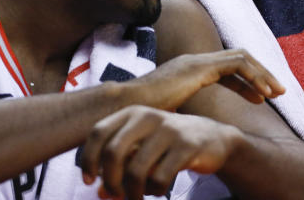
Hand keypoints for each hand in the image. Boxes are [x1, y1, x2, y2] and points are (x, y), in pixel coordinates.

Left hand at [80, 106, 243, 198]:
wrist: (214, 139)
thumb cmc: (169, 145)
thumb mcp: (142, 148)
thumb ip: (119, 166)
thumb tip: (99, 192)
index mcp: (133, 112)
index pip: (98, 133)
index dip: (88, 160)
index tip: (90, 181)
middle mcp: (149, 116)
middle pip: (113, 152)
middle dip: (110, 181)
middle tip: (116, 195)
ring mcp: (170, 130)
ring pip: (136, 171)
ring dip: (132, 193)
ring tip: (137, 197)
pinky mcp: (187, 146)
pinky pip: (159, 178)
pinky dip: (154, 191)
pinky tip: (159, 189)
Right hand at [126, 48, 284, 111]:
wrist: (125, 110)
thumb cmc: (141, 118)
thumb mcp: (170, 114)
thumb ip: (184, 114)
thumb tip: (189, 129)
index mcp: (189, 69)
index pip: (227, 67)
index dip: (246, 81)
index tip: (261, 97)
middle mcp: (195, 60)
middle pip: (239, 58)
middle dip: (261, 73)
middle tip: (278, 91)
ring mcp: (198, 61)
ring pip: (242, 58)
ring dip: (262, 75)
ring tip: (277, 93)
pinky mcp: (200, 67)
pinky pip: (237, 66)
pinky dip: (254, 78)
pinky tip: (263, 95)